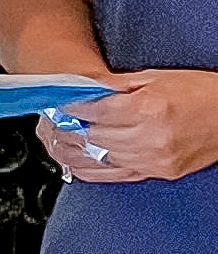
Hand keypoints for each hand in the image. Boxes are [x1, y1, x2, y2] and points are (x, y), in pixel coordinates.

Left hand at [45, 68, 217, 183]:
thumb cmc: (202, 93)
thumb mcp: (158, 78)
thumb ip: (116, 86)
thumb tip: (84, 88)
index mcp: (147, 109)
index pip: (91, 110)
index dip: (69, 106)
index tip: (56, 103)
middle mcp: (149, 137)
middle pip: (89, 135)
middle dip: (66, 126)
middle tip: (51, 120)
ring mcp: (153, 159)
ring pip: (96, 157)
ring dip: (71, 148)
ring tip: (58, 137)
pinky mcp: (157, 173)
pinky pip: (111, 175)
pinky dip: (88, 167)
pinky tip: (75, 159)